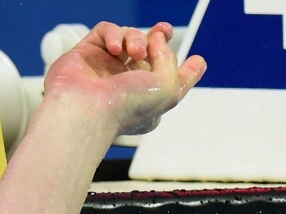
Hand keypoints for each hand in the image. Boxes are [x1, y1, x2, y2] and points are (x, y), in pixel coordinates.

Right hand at [43, 22, 205, 135]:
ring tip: (135, 51)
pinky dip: (113, 34)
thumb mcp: (168, 89)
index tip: (198, 60)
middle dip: (160, 40)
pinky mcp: (88, 54)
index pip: (171, 82)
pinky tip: (114, 48)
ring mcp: (108, 69)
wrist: (87, 110)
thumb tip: (157, 38)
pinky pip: (105, 32)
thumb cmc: (127, 107)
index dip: (186, 71)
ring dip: (137, 39)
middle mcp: (129, 85)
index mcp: (150, 101)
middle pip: (150, 55)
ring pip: (129, 39)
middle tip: (164, 31)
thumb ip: (170, 60)